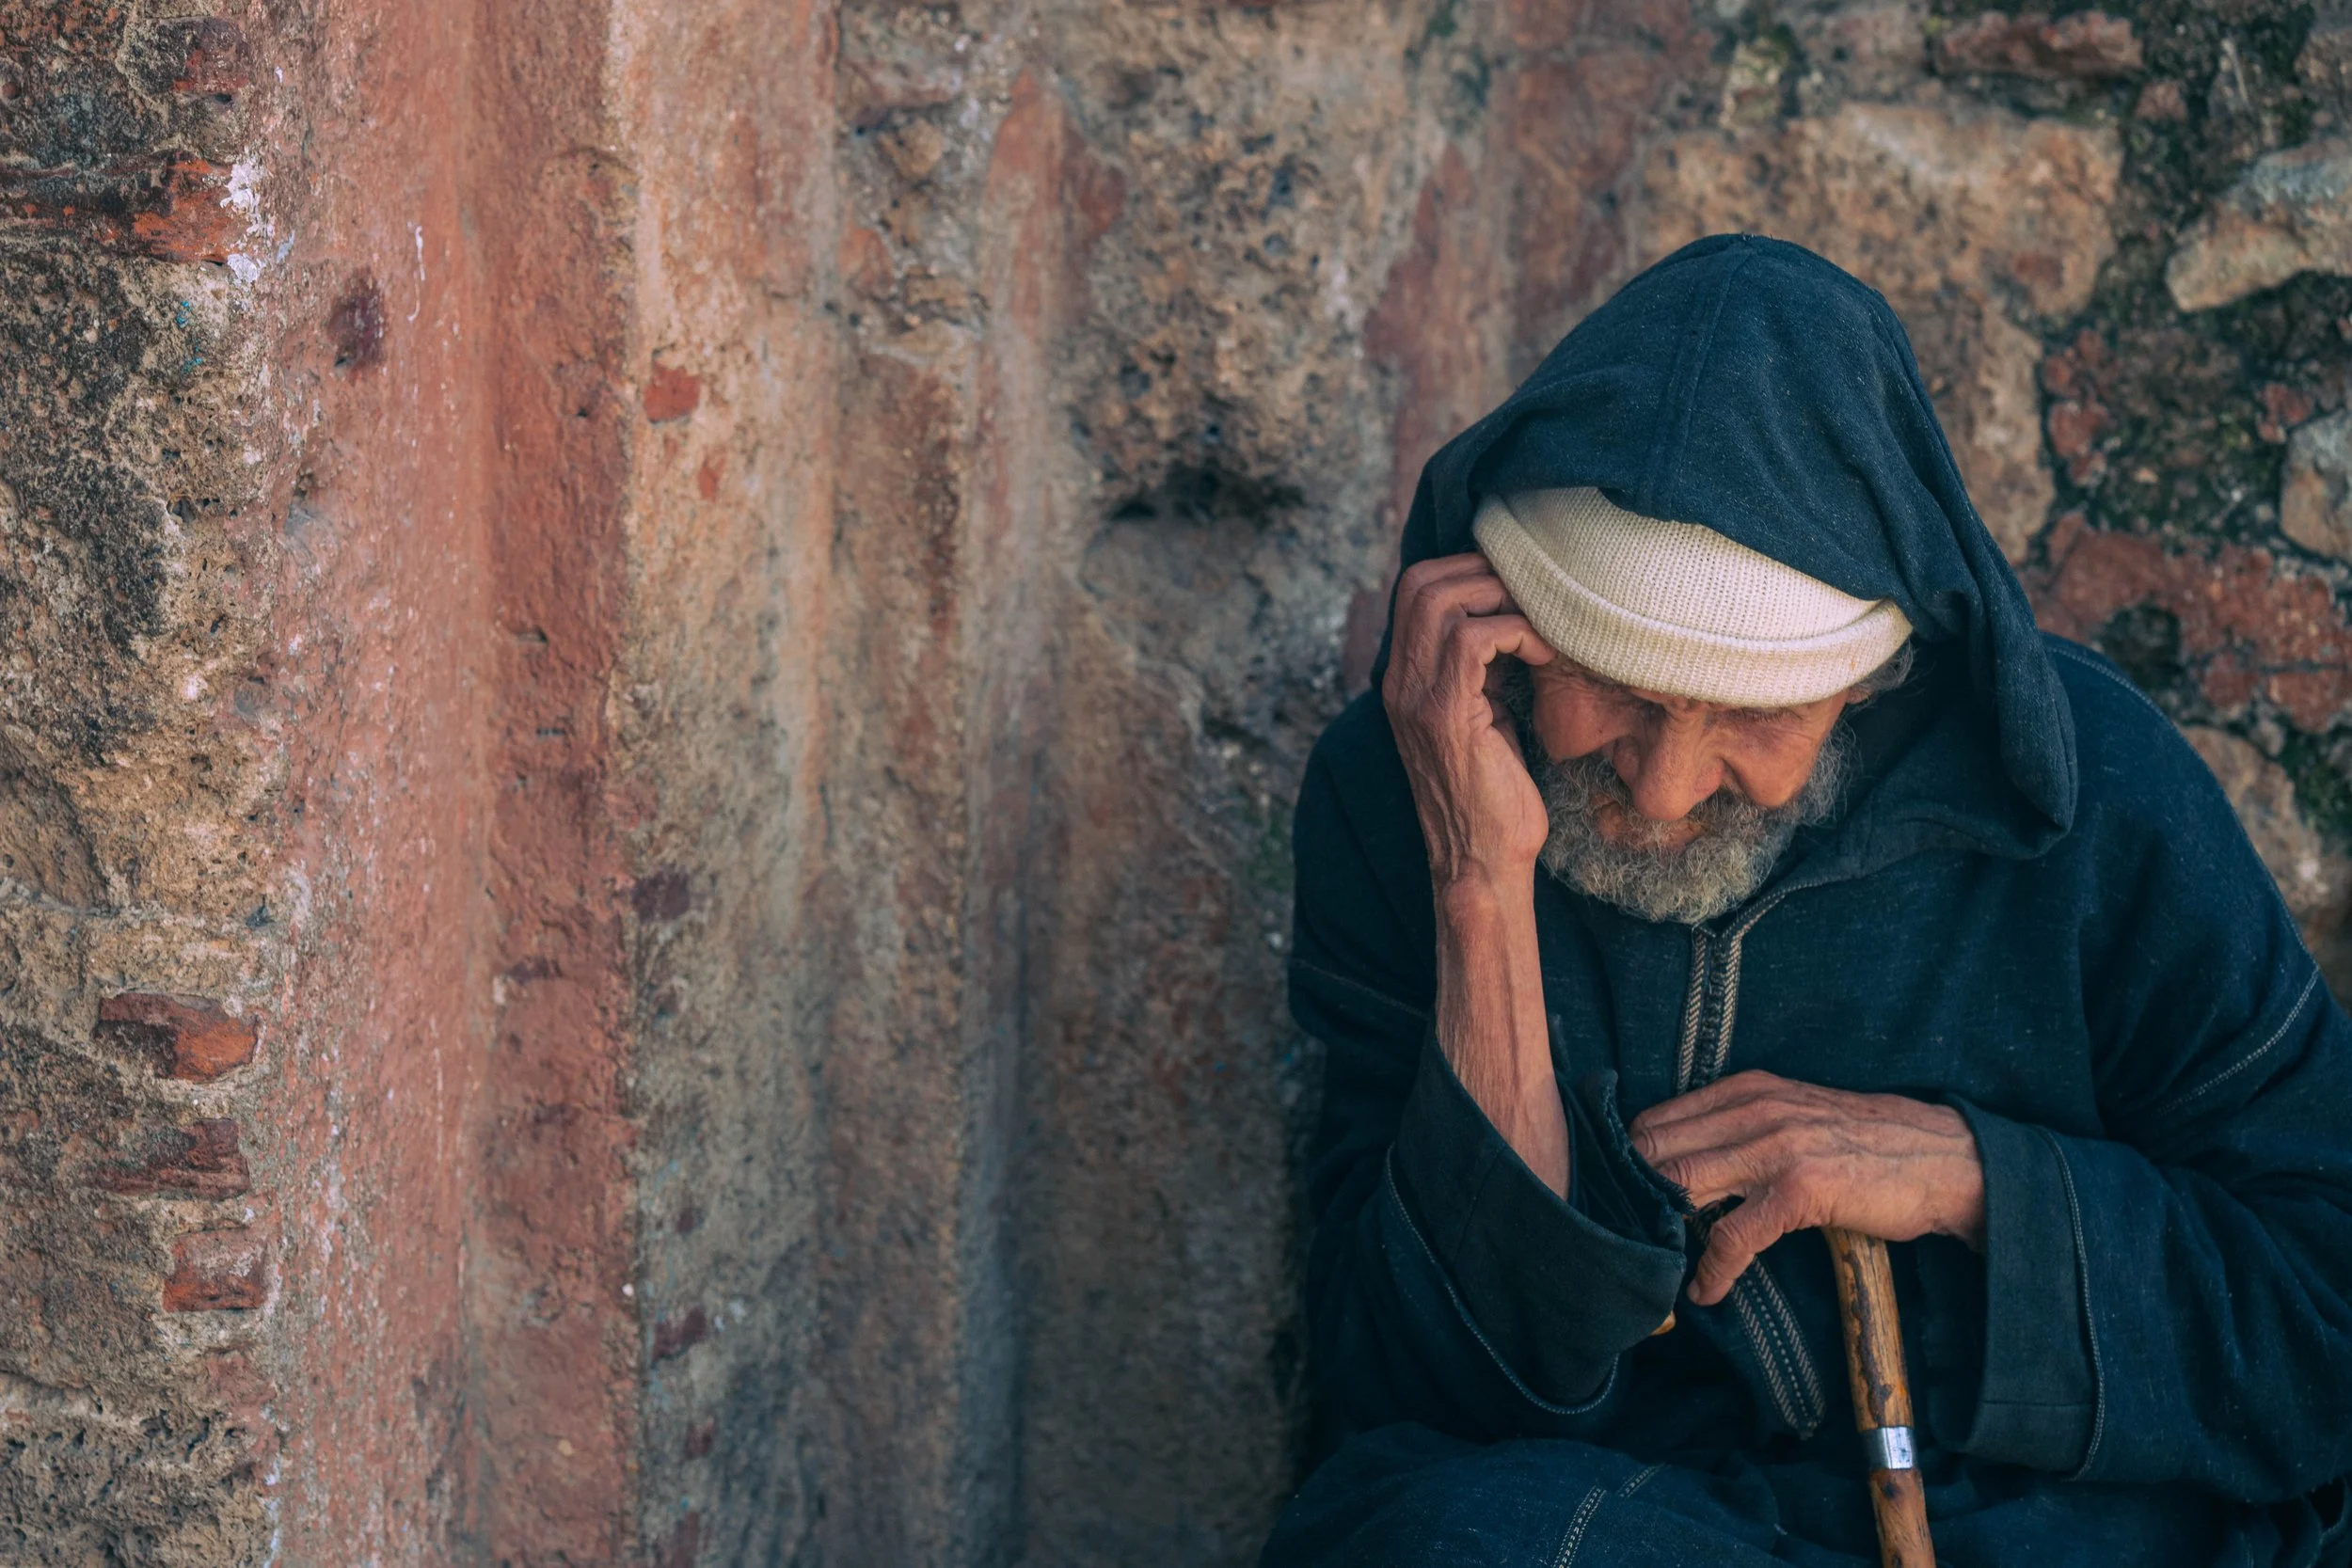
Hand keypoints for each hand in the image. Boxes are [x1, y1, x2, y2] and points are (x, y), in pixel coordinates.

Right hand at [1381, 554, 1556, 891]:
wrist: (1480, 865)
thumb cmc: (1494, 800)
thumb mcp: (1482, 719)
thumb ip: (1481, 674)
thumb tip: (1513, 625)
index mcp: (1403, 680)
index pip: (1413, 587)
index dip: (1466, 569)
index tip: (1519, 583)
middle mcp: (1399, 682)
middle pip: (1421, 579)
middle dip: (1484, 569)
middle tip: (1535, 590)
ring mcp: (1416, 697)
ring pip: (1442, 599)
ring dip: (1501, 594)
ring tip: (1542, 617)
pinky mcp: (1445, 716)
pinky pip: (1475, 639)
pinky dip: (1518, 630)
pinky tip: (1548, 652)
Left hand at [1628, 1071, 1985, 1305]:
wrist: (1943, 1158)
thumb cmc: (1865, 1145)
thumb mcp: (1793, 1115)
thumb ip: (1740, 1128)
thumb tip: (1683, 1162)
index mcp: (1746, 1089)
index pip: (1657, 1119)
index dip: (1629, 1160)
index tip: (1617, 1197)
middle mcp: (1753, 1110)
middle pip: (1657, 1148)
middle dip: (1631, 1194)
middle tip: (1622, 1235)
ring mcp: (1776, 1148)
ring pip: (1683, 1184)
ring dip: (1660, 1230)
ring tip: (1653, 1262)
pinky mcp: (1800, 1190)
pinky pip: (1734, 1235)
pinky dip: (1713, 1269)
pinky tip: (1706, 1290)